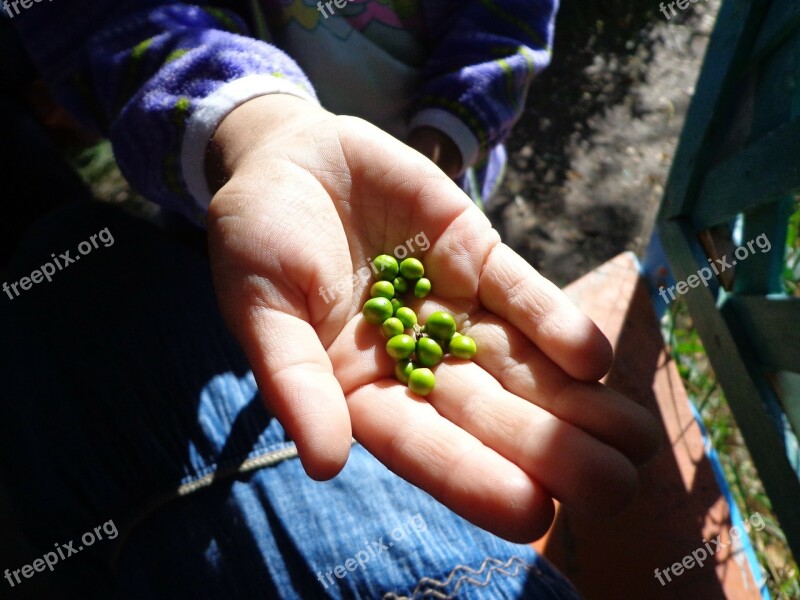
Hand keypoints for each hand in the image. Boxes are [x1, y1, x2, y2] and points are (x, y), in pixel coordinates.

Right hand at [206, 95, 659, 541]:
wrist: (288, 156)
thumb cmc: (256, 237)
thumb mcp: (260, 303)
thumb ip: (294, 378)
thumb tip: (326, 463)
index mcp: (359, 385)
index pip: (419, 441)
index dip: (470, 475)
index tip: (530, 512)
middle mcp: (414, 357)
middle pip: (486, 411)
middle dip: (549, 450)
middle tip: (616, 493)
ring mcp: (450, 306)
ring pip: (517, 362)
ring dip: (575, 401)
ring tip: (637, 441)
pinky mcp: (475, 254)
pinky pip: (518, 292)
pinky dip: (555, 322)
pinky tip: (596, 359)